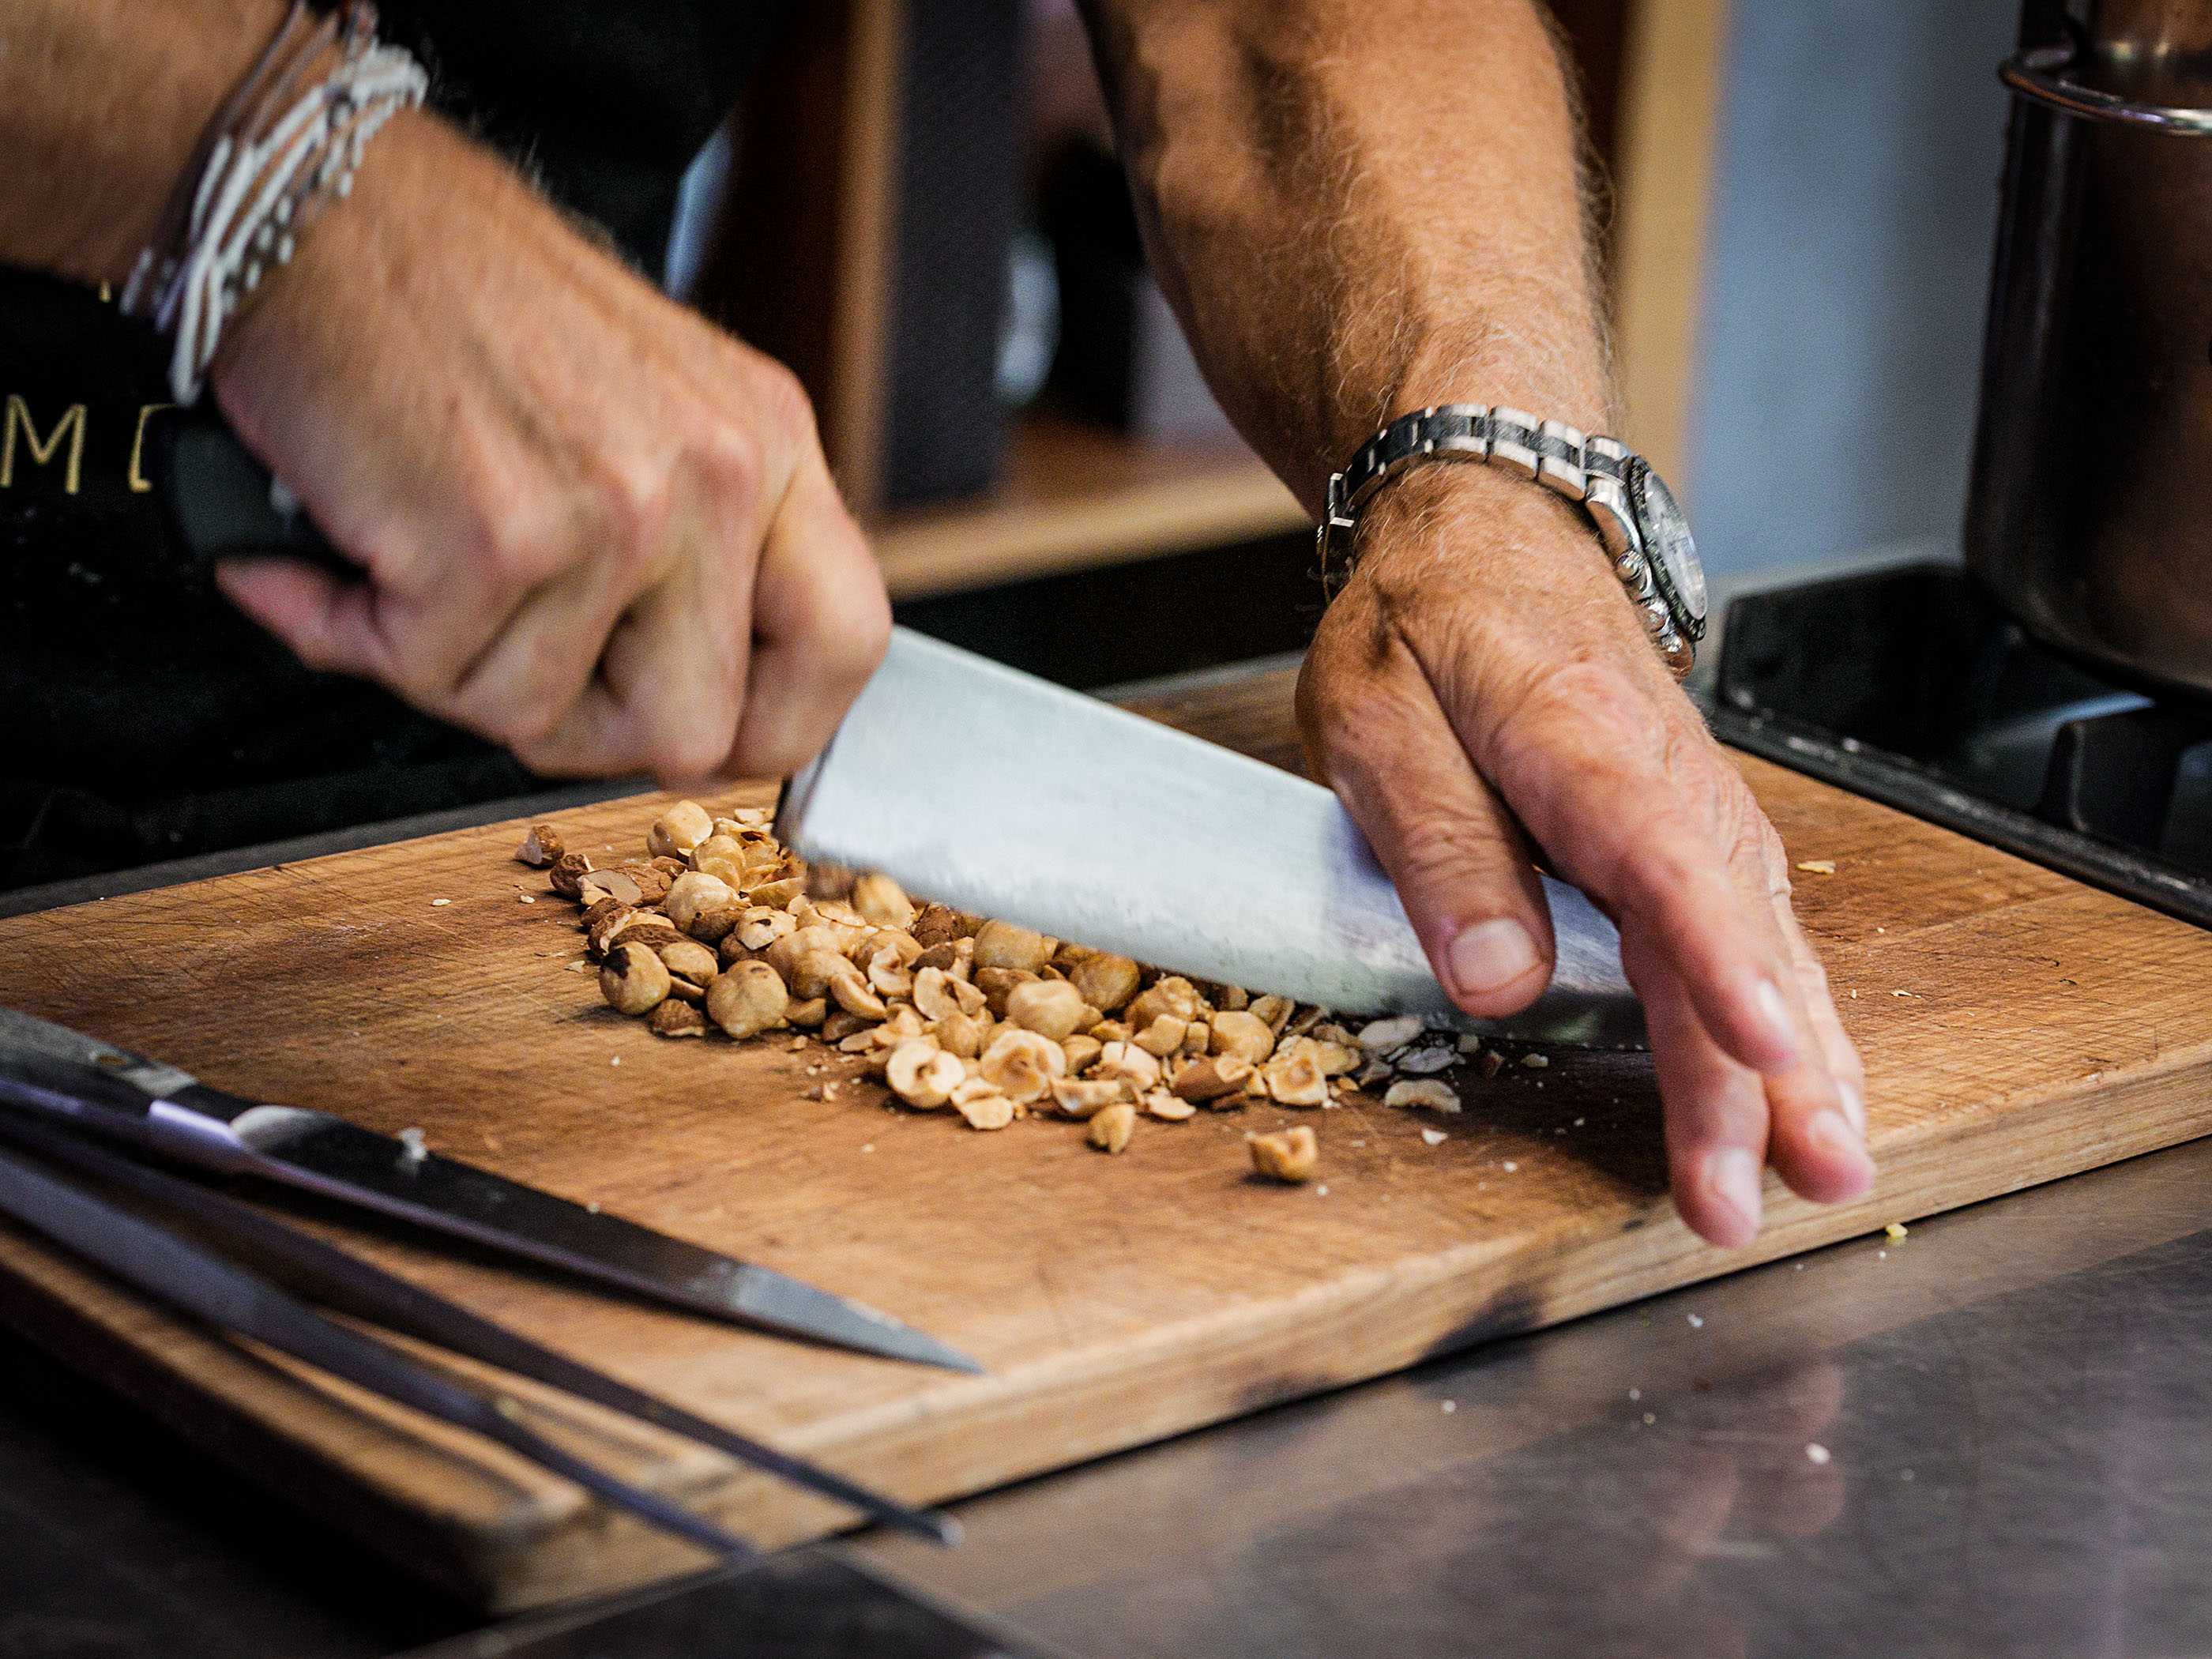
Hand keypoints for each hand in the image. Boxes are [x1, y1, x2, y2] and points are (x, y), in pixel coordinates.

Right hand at [207, 110, 888, 781]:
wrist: (314, 201)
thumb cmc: (454, 301)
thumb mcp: (649, 397)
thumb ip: (698, 539)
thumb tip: (696, 713)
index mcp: (766, 443)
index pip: (847, 644)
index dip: (775, 729)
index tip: (709, 743)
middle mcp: (715, 475)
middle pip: (692, 733)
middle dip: (583, 729)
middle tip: (507, 656)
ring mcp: (616, 510)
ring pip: (541, 720)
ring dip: (450, 666)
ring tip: (410, 558)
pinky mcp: (495, 538)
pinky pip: (433, 677)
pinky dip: (355, 629)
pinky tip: (339, 551)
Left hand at [1298, 465, 1871, 1245]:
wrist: (1486, 526)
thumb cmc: (1422, 624)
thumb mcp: (1377, 719)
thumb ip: (1439, 845)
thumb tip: (1497, 982)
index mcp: (1578, 738)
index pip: (1665, 865)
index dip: (1718, 966)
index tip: (1764, 1052)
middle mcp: (1664, 778)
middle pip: (1732, 932)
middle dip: (1771, 1070)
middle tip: (1809, 1184)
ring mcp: (1691, 807)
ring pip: (1764, 940)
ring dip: (1802, 1062)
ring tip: (1834, 1170)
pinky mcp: (1689, 833)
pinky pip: (1752, 931)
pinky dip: (1789, 1015)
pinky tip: (1811, 1093)